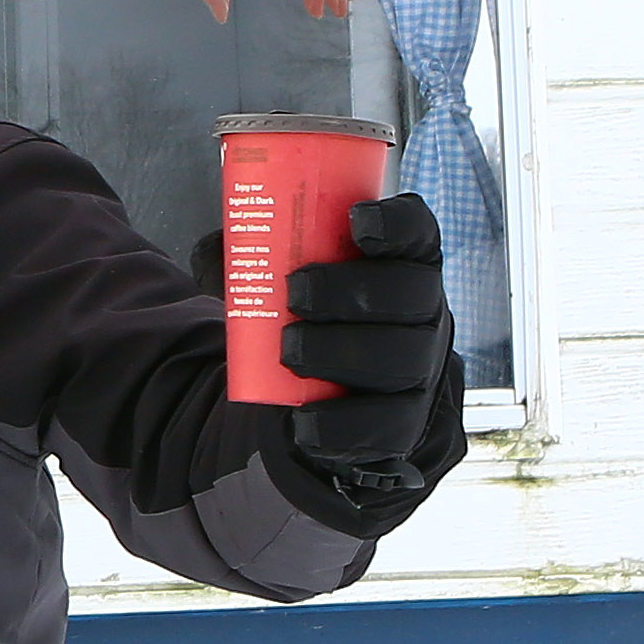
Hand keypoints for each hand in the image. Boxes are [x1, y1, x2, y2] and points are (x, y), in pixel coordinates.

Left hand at [283, 192, 460, 491]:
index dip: (397, 224)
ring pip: (399, 358)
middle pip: (409, 294)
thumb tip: (220, 248)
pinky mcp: (401, 423)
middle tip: (296, 293)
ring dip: (337, 350)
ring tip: (289, 351)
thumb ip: (253, 258)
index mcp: (402, 267)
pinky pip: (382, 425)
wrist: (320, 399)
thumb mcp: (284, 281)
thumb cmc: (310, 320)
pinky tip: (303, 417)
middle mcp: (423, 315)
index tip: (357, 218)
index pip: (417, 234)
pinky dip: (338, 422)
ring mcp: (418, 371)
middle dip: (350, 290)